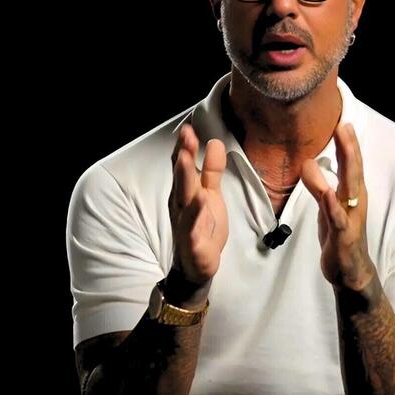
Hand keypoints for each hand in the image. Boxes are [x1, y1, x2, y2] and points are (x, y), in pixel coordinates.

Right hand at [168, 123, 228, 284]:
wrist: (197, 265)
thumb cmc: (203, 227)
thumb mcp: (211, 195)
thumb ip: (212, 170)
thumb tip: (214, 142)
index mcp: (184, 192)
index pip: (181, 165)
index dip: (184, 147)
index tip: (188, 128)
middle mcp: (180, 204)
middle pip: (180, 177)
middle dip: (182, 155)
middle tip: (185, 136)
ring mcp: (184, 222)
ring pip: (183, 197)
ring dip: (183, 177)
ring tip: (184, 158)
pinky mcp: (192, 240)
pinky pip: (192, 225)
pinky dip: (194, 212)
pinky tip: (200, 198)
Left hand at [300, 123, 375, 290]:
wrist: (351, 272)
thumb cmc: (340, 236)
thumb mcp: (327, 208)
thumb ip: (318, 185)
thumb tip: (308, 163)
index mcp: (351, 194)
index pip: (349, 164)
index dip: (346, 143)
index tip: (342, 120)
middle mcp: (355, 202)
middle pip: (353, 170)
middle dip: (349, 147)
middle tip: (344, 124)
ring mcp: (351, 218)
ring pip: (349, 188)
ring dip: (346, 166)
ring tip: (342, 146)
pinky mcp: (344, 236)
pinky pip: (338, 218)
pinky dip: (333, 204)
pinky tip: (329, 192)